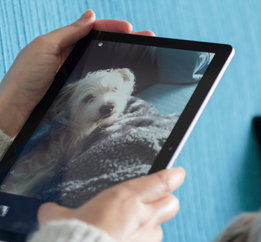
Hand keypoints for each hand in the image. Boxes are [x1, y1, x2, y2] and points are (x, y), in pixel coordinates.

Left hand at [0, 9, 154, 137]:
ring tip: (144, 56)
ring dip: (125, 60)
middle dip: (127, 42)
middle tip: (148, 38)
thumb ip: (69, 32)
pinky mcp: (82, 97)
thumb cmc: (26, 78)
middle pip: (104, 47)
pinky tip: (128, 79)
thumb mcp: (46, 47)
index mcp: (63, 44)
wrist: (17, 112)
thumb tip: (91, 16)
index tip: (129, 28)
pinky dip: (117, 82)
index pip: (92, 31)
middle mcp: (72, 60)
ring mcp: (78, 79)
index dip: (111, 27)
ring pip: (106, 65)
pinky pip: (103, 86)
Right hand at [37, 168, 184, 241]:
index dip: (173, 176)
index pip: (162, 181)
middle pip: (171, 204)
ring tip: (128, 238)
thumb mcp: (59, 219)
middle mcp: (144, 218)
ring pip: (158, 232)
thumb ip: (57, 212)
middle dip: (166, 202)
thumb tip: (48, 211)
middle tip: (153, 205)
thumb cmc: (72, 240)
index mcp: (127, 198)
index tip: (177, 174)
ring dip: (148, 232)